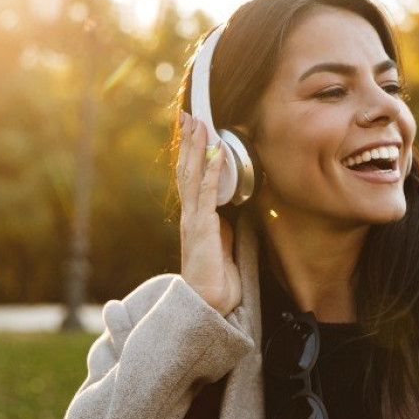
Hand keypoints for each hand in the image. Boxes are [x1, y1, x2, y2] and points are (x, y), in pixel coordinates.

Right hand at [176, 112, 241, 316]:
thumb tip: (232, 211)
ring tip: (198, 123)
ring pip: (192, 175)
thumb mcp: (224, 245)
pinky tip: (216, 152)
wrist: (209, 304)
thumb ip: (225, 225)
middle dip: (187, 141)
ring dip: (196, 147)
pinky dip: (211, 170)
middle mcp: (191, 215)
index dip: (191, 153)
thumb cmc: (217, 279)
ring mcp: (194, 220)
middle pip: (186, 169)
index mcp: (196, 218)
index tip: (193, 130)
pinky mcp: (202, 228)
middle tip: (188, 115)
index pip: (191, 178)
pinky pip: (206, 192)